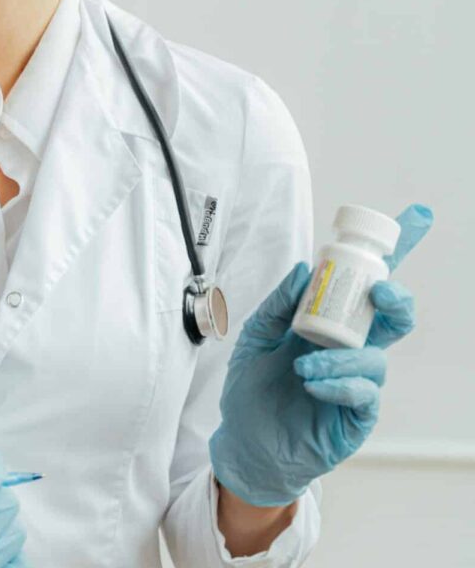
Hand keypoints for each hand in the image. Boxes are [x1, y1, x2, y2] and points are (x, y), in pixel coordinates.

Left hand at [208, 202, 431, 506]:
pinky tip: (312, 383)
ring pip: (375, 358)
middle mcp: (349, 349)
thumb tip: (304, 270)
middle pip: (392, 319)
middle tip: (380, 291)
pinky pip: (365, 395)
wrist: (244, 440)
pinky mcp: (356, 416)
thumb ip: (278, 303)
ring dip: (342, 356)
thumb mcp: (256, 335)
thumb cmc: (253, 388)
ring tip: (304, 364)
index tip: (415, 219)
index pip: (364, 288)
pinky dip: (340, 383)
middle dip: (396, 300)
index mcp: (328, 325)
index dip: (390, 257)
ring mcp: (356, 382)